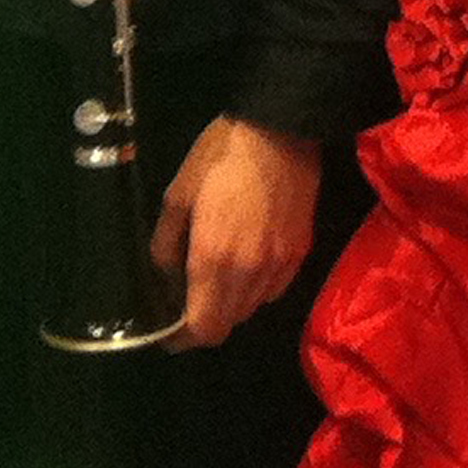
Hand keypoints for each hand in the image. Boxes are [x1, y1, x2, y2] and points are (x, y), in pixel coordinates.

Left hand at [152, 117, 321, 347]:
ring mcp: (280, 264)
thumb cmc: (221, 156)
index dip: (182, 340)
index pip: (203, 328)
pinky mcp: (300, 251)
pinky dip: (255, 290)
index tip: (168, 336)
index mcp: (214, 259)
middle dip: (204, 323)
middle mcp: (250, 272)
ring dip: (230, 306)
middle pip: (228, 324)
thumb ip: (166, 244)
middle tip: (186, 305)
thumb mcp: (178, 195)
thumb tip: (167, 275)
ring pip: (252, 308)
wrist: (281, 127)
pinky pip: (274, 289)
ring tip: (215, 282)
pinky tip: (246, 264)